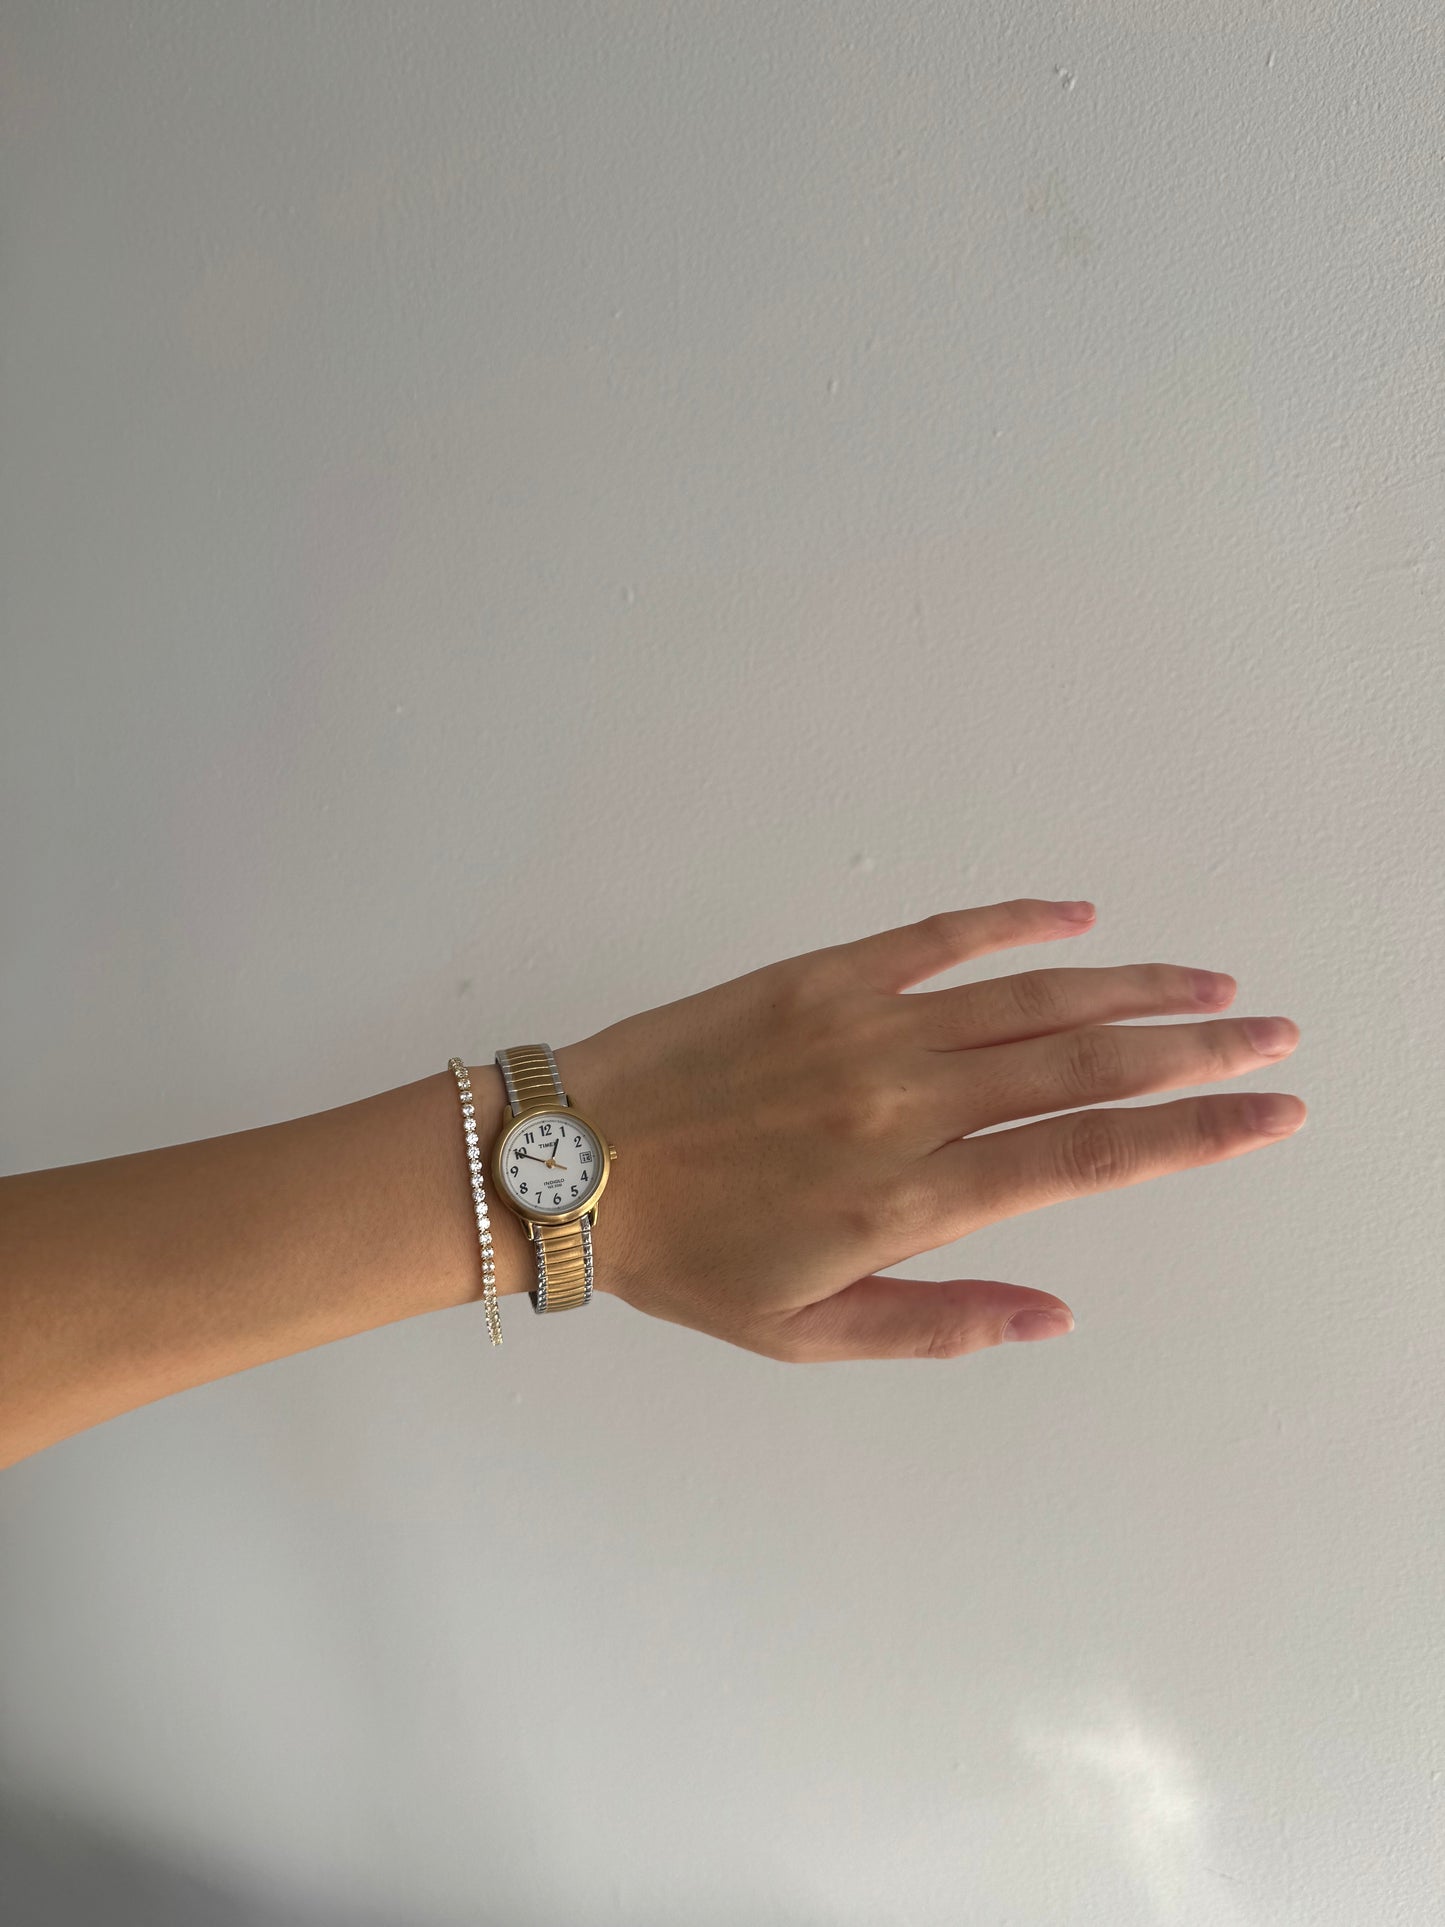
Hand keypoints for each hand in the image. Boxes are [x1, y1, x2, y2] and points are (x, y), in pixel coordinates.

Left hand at [552, 899, 1303, 1362]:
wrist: (566, 1165)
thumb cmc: (685, 1259)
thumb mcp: (807, 1333)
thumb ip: (940, 1323)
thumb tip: (1055, 1314)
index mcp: (910, 1197)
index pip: (1089, 1158)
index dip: (1194, 1136)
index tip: (1270, 1116)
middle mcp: (905, 1103)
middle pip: (1086, 1066)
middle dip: (1197, 1052)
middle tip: (1274, 1036)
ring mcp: (866, 1028)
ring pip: (1031, 997)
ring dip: (1134, 987)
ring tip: (1211, 984)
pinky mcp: (822, 976)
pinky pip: (939, 938)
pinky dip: (1015, 923)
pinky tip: (1079, 916)